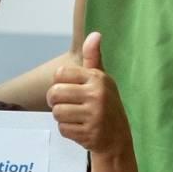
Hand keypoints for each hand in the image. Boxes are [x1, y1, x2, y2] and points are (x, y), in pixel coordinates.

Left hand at [48, 32, 131, 157]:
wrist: (118, 137)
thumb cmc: (105, 104)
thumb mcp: (101, 79)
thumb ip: (93, 58)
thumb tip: (95, 34)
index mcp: (97, 78)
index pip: (60, 74)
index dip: (57, 83)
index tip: (65, 89)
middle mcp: (97, 94)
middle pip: (55, 93)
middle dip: (54, 101)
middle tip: (62, 105)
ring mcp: (94, 115)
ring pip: (57, 112)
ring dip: (61, 117)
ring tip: (73, 117)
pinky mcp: (89, 133)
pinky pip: (63, 129)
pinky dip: (67, 130)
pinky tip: (79, 128)